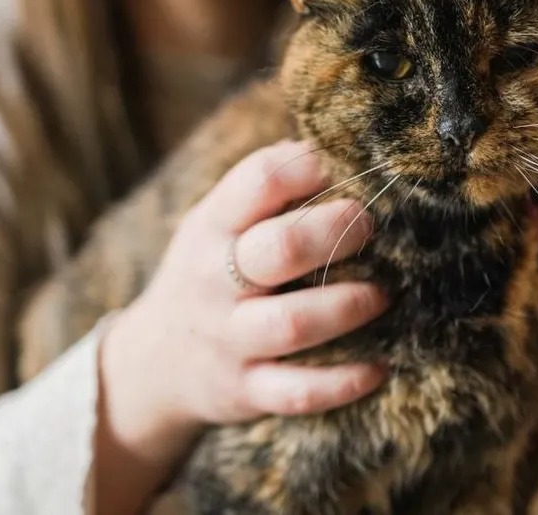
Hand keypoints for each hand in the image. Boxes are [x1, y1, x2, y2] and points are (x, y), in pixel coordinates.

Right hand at [99, 140, 387, 454]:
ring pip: (293, 323)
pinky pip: (298, 391)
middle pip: (280, 248)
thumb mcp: (217, 224)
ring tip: (383, 294)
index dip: (311, 167)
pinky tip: (381, 367)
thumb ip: (266, 191)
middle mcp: (215, 281)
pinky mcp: (245, 390)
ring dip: (347, 305)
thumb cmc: (210, 274)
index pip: (259, 181)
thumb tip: (338, 146)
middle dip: (336, 232)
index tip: (345, 170)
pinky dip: (344, 382)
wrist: (154, 363)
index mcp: (212, 227)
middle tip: (369, 226)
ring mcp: (230, 338)